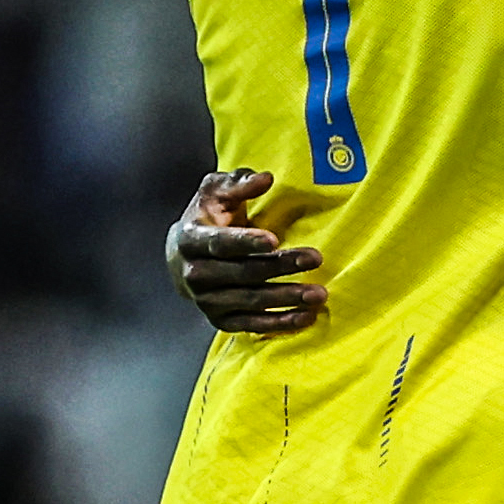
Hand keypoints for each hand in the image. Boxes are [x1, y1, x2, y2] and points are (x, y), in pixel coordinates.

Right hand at [167, 169, 328, 335]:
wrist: (184, 257)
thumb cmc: (209, 216)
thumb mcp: (217, 192)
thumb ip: (239, 183)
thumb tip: (266, 178)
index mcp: (190, 239)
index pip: (219, 242)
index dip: (246, 242)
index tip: (274, 239)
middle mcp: (195, 274)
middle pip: (243, 272)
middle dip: (281, 266)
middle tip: (316, 258)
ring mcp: (207, 301)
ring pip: (251, 301)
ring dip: (287, 298)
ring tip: (319, 293)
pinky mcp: (220, 320)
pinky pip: (253, 325)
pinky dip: (281, 323)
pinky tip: (307, 317)